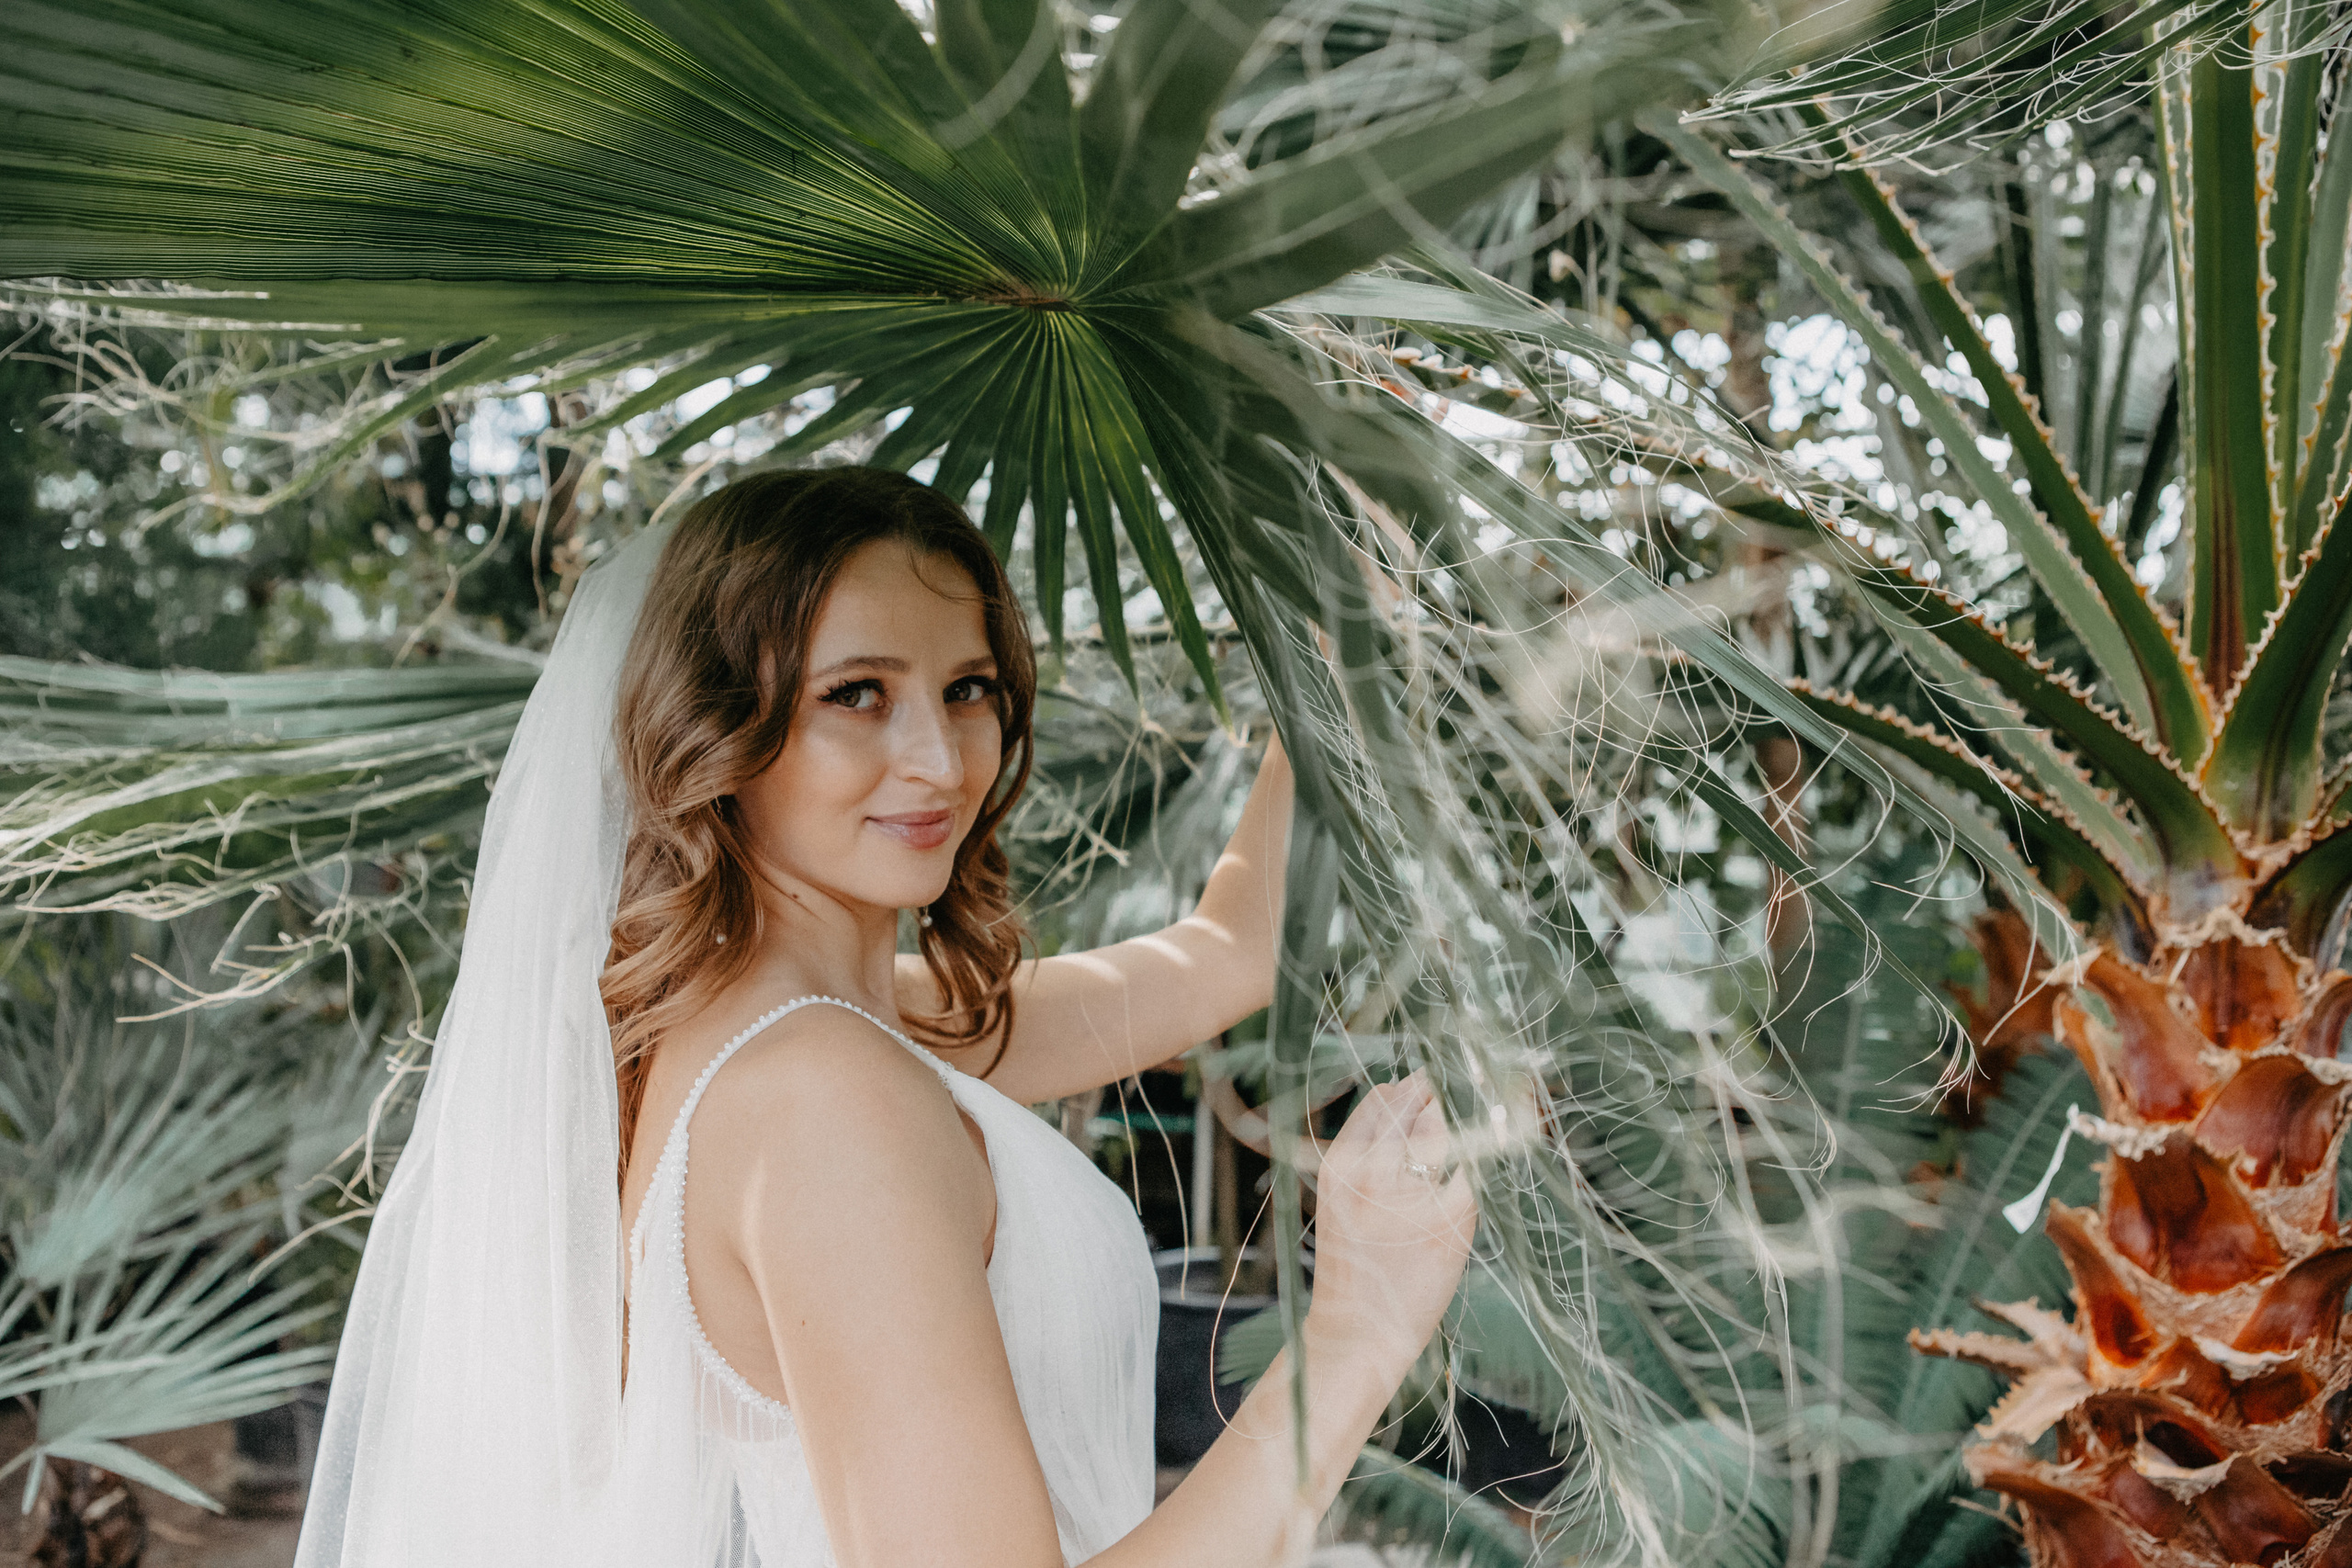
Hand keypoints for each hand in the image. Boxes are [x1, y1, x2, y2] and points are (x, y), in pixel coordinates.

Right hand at [1305, 1069, 1476, 1362]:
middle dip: (1441, 1093)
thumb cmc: (1353, 1266)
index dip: (1410, 1087)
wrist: (1356, 1333)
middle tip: (1461, 1088)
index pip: (1381, 1102)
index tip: (1430, 1078)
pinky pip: (1473, 1173)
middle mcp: (1373, 1174)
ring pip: (1446, 1133)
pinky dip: (1480, 1162)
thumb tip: (1403, 1094)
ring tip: (1479, 1114)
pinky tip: (1485, 1160)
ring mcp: (1412, 1196)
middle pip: (1417, 1109)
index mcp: (1341, 1166)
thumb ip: (1368, 1151)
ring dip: (1466, 1119)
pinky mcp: (1451, 1220)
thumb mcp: (1342, 1199)